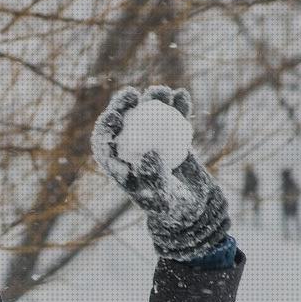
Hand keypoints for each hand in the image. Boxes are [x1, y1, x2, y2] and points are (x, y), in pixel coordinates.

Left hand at [91, 85, 230, 260]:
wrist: (195, 208)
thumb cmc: (173, 208)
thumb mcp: (162, 197)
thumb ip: (153, 177)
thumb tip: (148, 153)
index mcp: (118, 166)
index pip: (104, 142)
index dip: (106, 126)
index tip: (117, 115)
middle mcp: (131, 151)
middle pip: (123, 122)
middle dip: (124, 105)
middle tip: (134, 95)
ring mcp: (151, 141)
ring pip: (148, 115)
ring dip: (152, 100)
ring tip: (163, 92)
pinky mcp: (171, 137)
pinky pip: (172, 117)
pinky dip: (176, 106)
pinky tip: (181, 96)